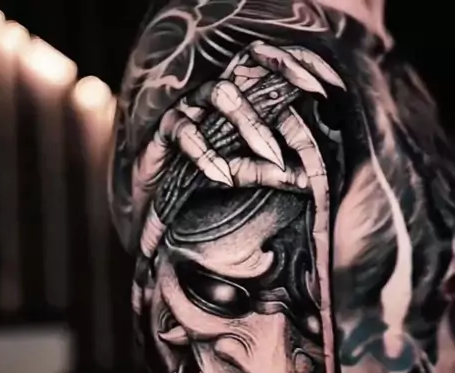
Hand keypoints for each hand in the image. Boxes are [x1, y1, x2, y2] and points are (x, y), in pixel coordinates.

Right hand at [131, 40, 344, 257]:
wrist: (154, 199)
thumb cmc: (201, 180)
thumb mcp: (241, 174)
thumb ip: (267, 172)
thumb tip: (305, 182)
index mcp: (238, 95)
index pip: (270, 62)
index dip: (298, 63)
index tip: (328, 84)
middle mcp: (216, 92)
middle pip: (253, 72)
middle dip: (285, 96)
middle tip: (310, 133)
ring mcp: (192, 105)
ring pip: (223, 93)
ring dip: (252, 125)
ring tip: (273, 158)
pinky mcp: (166, 128)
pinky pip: (186, 131)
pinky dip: (207, 154)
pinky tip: (224, 176)